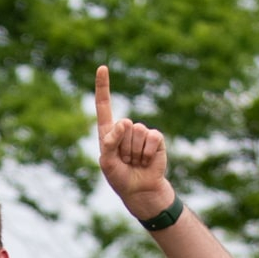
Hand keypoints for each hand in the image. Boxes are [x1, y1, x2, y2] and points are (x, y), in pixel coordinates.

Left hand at [96, 67, 172, 222]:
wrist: (140, 189)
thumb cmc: (120, 178)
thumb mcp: (108, 164)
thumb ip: (110, 143)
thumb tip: (124, 122)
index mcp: (108, 132)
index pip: (104, 106)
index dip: (103, 87)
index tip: (102, 67)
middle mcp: (125, 129)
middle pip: (123, 126)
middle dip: (122, 147)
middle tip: (125, 161)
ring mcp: (141, 132)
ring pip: (137, 132)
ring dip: (134, 152)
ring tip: (135, 161)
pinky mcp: (156, 138)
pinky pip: (151, 138)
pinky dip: (147, 152)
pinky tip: (146, 160)